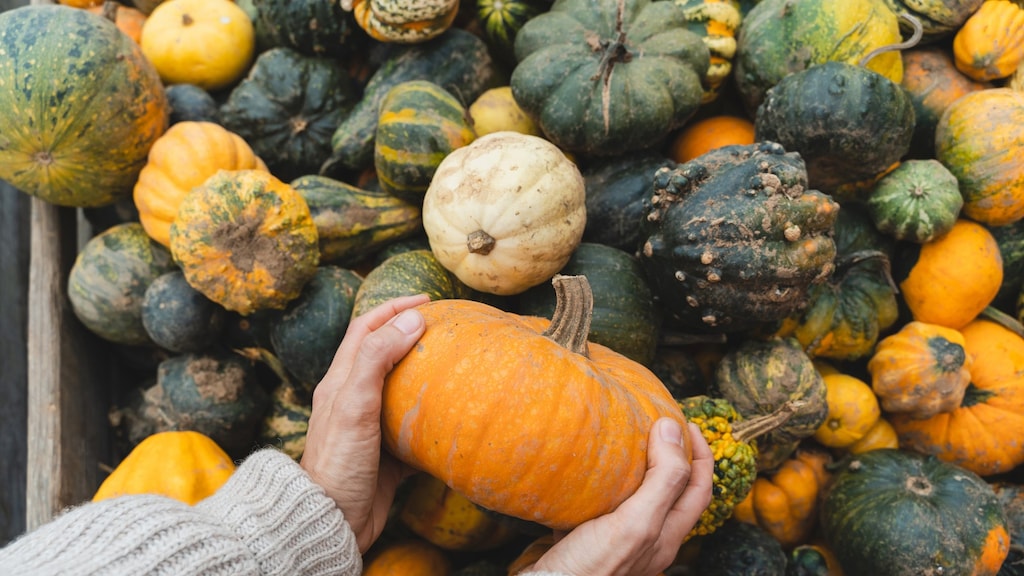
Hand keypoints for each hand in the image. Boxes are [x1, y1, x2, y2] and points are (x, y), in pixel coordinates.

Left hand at [300, 294, 429, 552]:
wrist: (331, 521)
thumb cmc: (338, 462)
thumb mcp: (354, 403)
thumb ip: (378, 358)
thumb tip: (412, 318)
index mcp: (340, 381)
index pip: (366, 329)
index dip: (394, 308)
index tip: (429, 301)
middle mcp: (353, 399)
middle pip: (384, 353)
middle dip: (412, 334)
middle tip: (447, 327)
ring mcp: (370, 426)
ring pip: (401, 388)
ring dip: (425, 372)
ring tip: (456, 364)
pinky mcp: (387, 454)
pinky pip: (413, 426)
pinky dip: (432, 414)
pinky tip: (454, 414)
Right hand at [527, 419, 713, 575]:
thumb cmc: (593, 567)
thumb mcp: (636, 522)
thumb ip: (662, 479)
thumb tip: (672, 428)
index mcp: (666, 535)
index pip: (698, 488)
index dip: (699, 454)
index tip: (687, 423)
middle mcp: (647, 537)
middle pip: (670, 489)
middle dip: (670, 454)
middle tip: (657, 424)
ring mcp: (618, 537)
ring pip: (636, 494)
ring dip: (635, 465)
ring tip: (623, 437)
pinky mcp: (588, 534)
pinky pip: (601, 501)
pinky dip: (600, 479)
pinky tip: (587, 465)